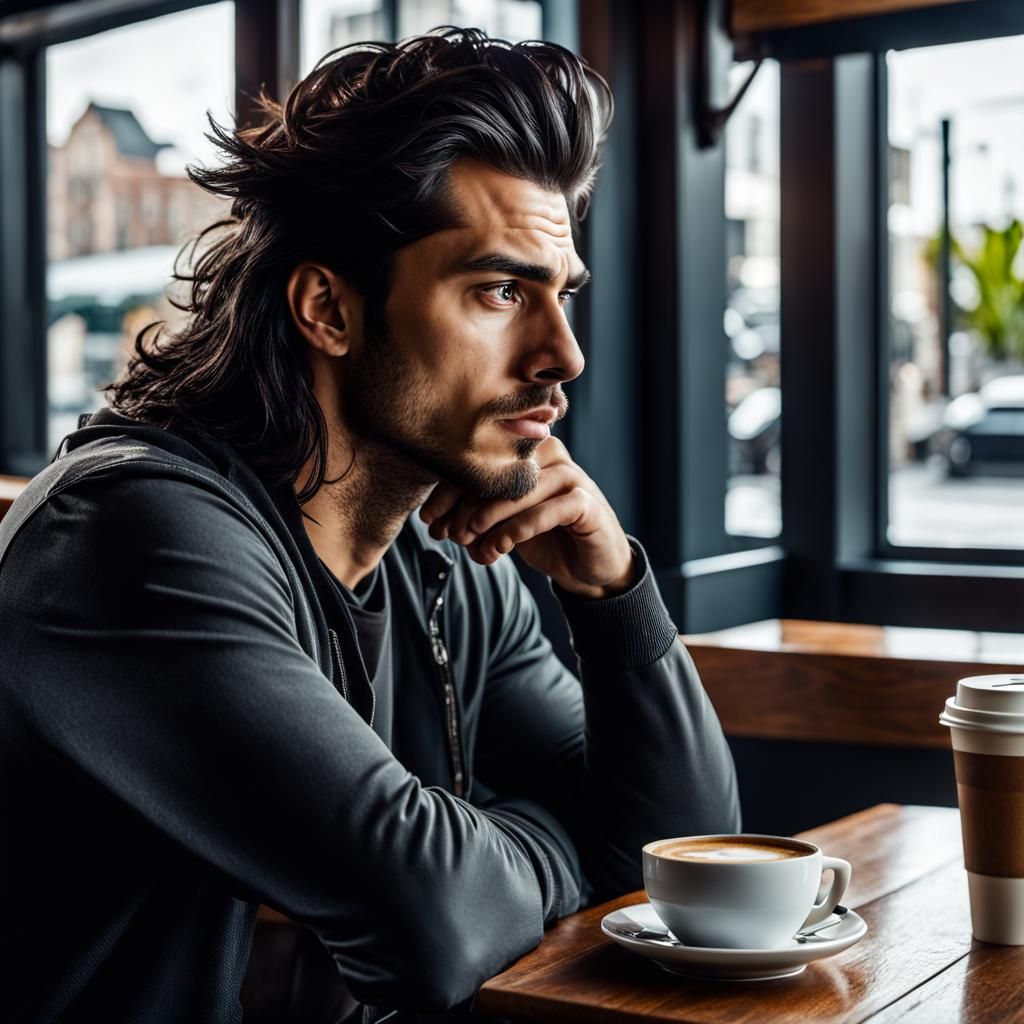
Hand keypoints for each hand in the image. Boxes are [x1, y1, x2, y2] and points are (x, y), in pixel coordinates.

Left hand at [418, 436, 634, 598]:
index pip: (480, 462)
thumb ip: (475, 516)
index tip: (429, 519)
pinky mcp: (587, 503)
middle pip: (498, 472)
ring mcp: (572, 476)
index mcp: (527, 452)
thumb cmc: (545, 539)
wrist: (589, 567)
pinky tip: (502, 546)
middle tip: (451, 535)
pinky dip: (521, 527)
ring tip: (474, 543)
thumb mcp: (503, 525)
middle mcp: (550, 456)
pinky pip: (550, 509)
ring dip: (490, 518)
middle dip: (465, 507)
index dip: (449, 491)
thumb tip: (435, 522)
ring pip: (522, 489)